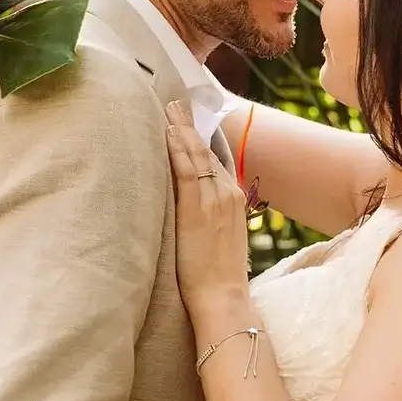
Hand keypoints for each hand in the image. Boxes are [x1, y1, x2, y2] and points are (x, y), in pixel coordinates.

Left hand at [165, 101, 250, 317]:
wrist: (222, 297)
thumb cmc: (217, 274)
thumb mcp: (221, 238)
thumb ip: (211, 215)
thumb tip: (192, 205)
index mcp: (235, 199)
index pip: (219, 159)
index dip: (205, 137)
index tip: (193, 119)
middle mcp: (228, 193)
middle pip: (207, 150)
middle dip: (191, 125)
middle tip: (177, 103)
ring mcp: (214, 199)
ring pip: (196, 154)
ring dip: (181, 128)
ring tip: (169, 108)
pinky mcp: (196, 209)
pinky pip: (186, 169)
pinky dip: (177, 148)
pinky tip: (167, 132)